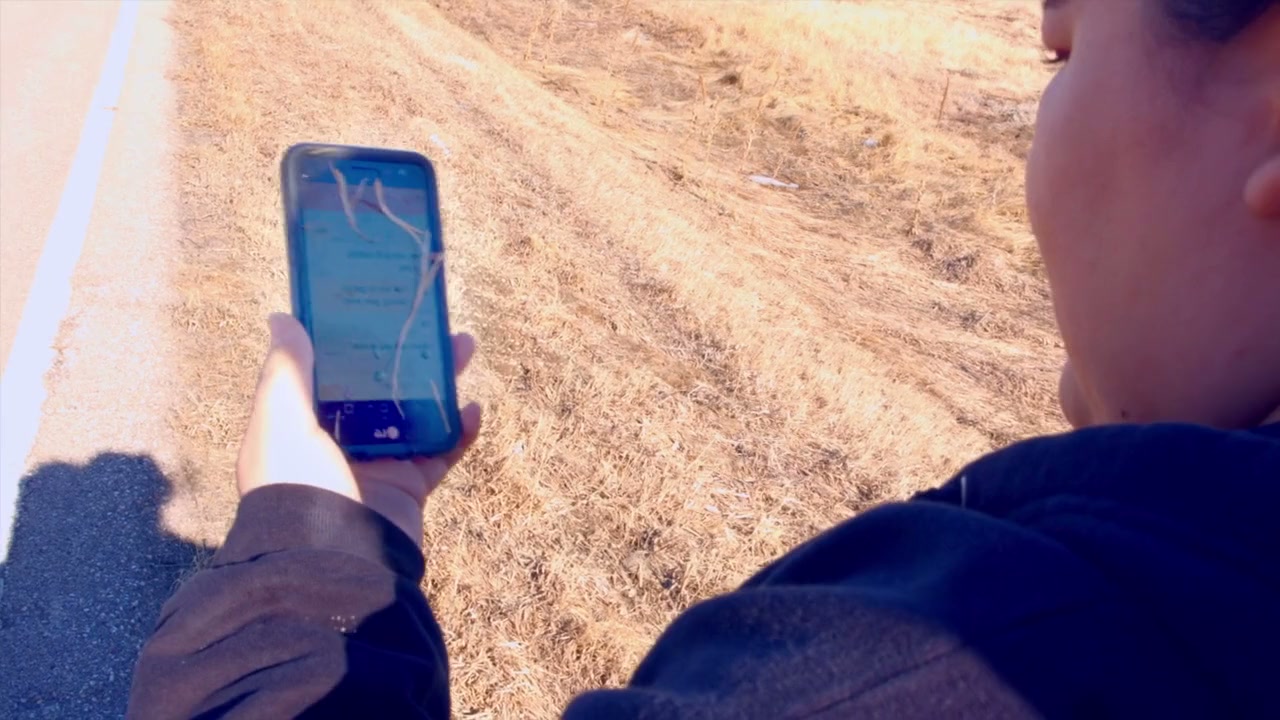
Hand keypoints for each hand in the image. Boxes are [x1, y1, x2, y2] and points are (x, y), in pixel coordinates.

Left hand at [236, 313, 481, 546]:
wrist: (331, 559)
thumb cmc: (296, 484)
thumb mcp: (281, 419)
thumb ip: (287, 369)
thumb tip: (282, 318)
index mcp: (299, 425)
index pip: (326, 372)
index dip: (349, 341)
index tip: (374, 309)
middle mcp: (336, 444)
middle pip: (378, 387)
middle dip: (407, 354)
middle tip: (433, 323)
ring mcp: (375, 466)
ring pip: (414, 413)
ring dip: (441, 381)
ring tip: (465, 347)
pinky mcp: (407, 488)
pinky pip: (440, 454)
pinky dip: (459, 432)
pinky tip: (472, 409)